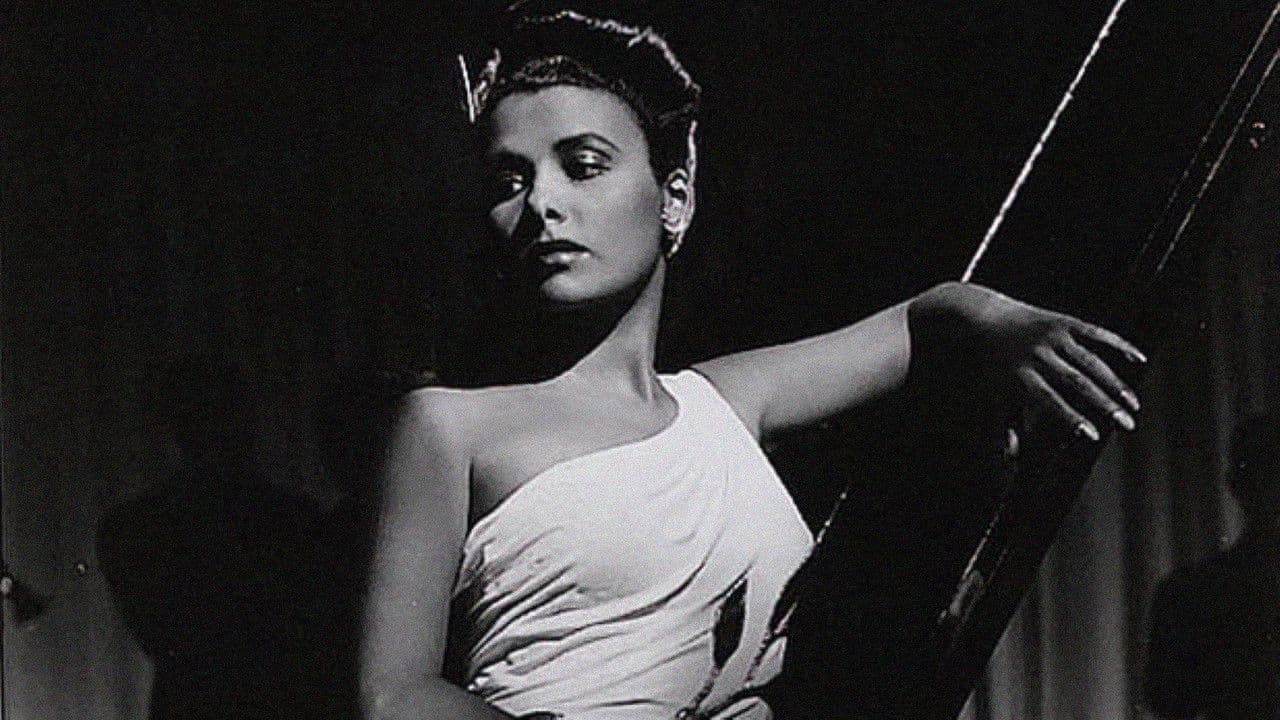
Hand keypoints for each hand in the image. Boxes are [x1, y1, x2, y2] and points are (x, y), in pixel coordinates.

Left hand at [910, 281, 1144, 443]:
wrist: (987, 317)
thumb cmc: (995, 364)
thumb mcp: (993, 393)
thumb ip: (1004, 426)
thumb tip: (1010, 458)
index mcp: (1020, 375)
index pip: (1048, 400)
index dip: (1071, 417)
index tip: (1093, 436)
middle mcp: (1037, 355)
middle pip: (1075, 382)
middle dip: (1103, 404)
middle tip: (1127, 424)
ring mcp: (1052, 336)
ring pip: (1090, 361)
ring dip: (1115, 382)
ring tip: (1133, 404)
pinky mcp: (1065, 321)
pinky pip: (1096, 333)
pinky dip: (1119, 345)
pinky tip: (1139, 359)